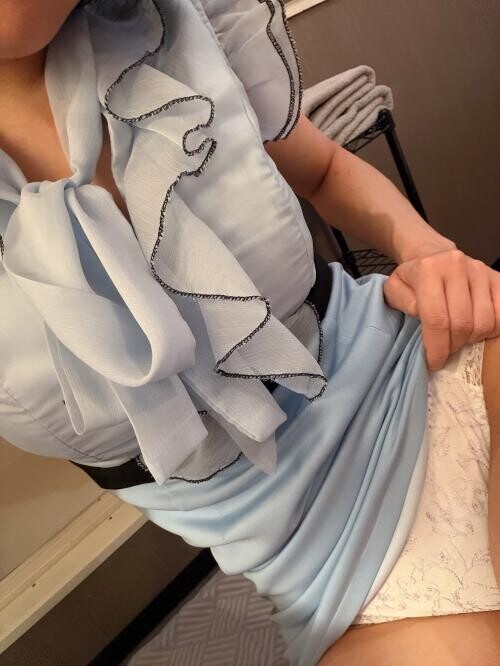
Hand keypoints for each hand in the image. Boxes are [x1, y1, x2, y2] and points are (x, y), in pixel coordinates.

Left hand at [383, 248, 499, 370]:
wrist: (432, 254)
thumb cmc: (412, 278)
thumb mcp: (394, 289)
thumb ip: (403, 305)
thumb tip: (424, 321)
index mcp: (428, 270)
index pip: (437, 319)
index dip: (437, 347)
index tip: (434, 362)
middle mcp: (457, 266)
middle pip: (462, 323)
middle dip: (453, 346)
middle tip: (445, 351)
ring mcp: (480, 271)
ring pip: (484, 322)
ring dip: (472, 339)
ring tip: (458, 339)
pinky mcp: (496, 278)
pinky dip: (491, 329)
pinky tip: (476, 331)